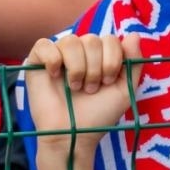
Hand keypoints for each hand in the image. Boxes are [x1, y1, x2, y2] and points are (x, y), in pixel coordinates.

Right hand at [25, 33, 139, 169]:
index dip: (112, 60)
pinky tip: (55, 75)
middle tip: (90, 90)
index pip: (109, 39)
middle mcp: (79, 51)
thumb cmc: (98, 115)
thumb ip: (133, 62)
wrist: (74, 135)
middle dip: (95, 67)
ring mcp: (58, 55)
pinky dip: (52, 59)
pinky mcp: (36, 62)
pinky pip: (44, 45)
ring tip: (75, 87)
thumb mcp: (124, 91)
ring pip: (71, 41)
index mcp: (99, 55)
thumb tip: (134, 34)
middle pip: (91, 39)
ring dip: (77, 67)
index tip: (107, 82)